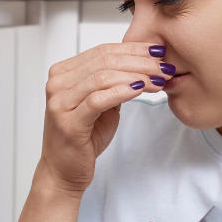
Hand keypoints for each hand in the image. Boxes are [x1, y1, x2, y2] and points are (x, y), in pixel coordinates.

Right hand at [39, 42, 170, 193]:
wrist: (63, 172)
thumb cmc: (82, 139)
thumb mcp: (101, 104)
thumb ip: (113, 83)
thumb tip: (143, 64)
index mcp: (62, 74)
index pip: (102, 51)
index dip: (133, 49)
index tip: (158, 53)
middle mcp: (57, 84)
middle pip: (104, 61)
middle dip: (140, 62)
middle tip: (164, 68)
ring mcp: (60, 102)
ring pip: (103, 77)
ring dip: (137, 76)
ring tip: (158, 80)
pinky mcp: (68, 122)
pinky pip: (98, 100)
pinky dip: (122, 92)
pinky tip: (140, 90)